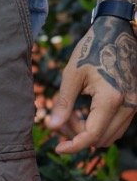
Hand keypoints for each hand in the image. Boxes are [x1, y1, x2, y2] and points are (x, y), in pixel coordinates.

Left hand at [47, 17, 136, 153]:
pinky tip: (83, 111)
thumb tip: (51, 127)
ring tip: (70, 115)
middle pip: (101, 138)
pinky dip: (99, 125)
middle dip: (78, 136)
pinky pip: (117, 125)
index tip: (57, 148)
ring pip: (110, 135)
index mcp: (111, 98)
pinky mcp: (135, 102)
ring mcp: (136, 104)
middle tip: (59, 122)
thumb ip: (63, 104)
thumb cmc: (92, 49)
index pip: (92, 135)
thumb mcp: (72, 75)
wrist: (118, 32)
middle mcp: (129, 105)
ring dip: (88, 132)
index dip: (73, 146)